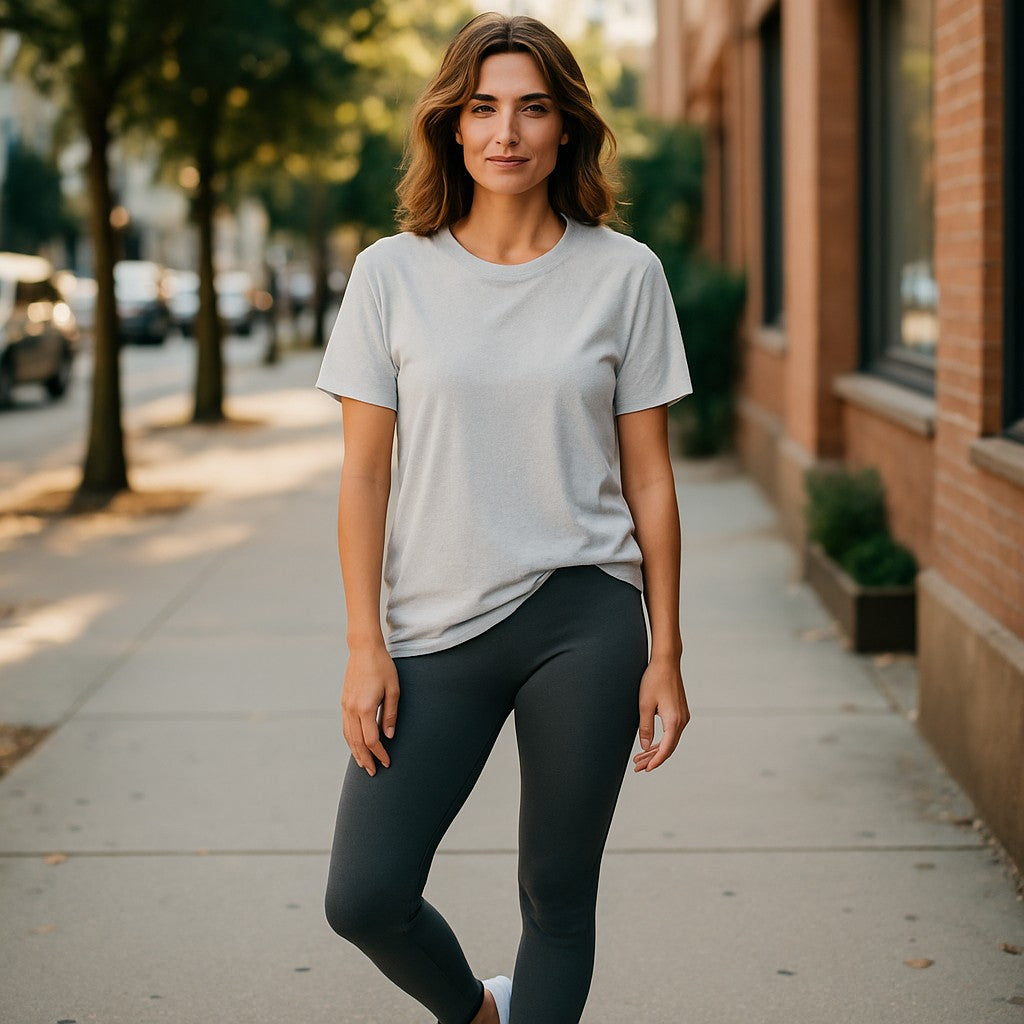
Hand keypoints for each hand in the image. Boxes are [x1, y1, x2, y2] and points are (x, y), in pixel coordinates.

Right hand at [341, 644, 399, 776]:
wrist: (364, 650)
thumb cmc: (383, 667)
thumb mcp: (394, 690)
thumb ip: (391, 714)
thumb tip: (389, 736)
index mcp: (365, 708)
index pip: (372, 739)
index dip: (380, 753)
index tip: (387, 762)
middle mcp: (352, 710)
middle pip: (357, 742)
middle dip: (366, 759)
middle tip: (374, 772)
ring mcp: (345, 706)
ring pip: (348, 736)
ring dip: (356, 752)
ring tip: (364, 764)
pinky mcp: (344, 702)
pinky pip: (345, 727)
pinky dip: (350, 740)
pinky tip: (355, 746)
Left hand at [633, 655, 689, 772]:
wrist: (666, 662)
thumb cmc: (654, 680)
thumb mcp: (644, 705)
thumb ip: (645, 728)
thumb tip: (645, 747)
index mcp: (674, 721)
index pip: (666, 749)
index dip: (655, 761)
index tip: (645, 769)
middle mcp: (682, 720)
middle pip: (668, 747)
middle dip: (653, 758)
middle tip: (638, 767)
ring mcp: (683, 716)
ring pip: (670, 740)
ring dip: (656, 750)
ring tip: (640, 758)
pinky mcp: (680, 712)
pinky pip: (672, 732)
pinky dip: (661, 740)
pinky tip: (650, 744)